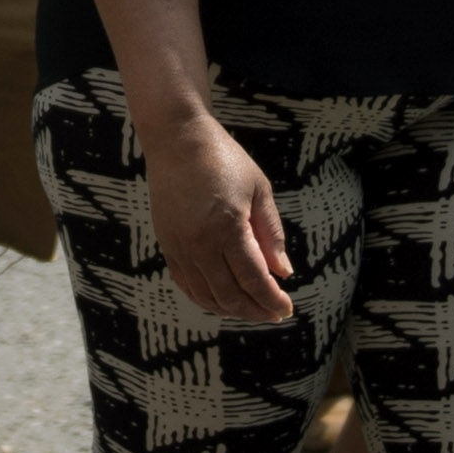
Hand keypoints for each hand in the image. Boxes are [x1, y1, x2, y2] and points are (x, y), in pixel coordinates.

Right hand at [140, 109, 293, 322]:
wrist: (176, 139)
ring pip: (206, 295)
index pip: (253, 279)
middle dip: (255, 310)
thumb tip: (283, 272)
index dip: (272, 299)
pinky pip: (186, 283)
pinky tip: (222, 299)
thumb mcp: (259, 189)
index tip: (287, 308)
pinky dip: (205, 297)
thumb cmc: (223, 158)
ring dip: (231, 309)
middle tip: (273, 313)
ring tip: (251, 309)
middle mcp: (199, 243)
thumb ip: (271, 233)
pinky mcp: (166, 244)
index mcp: (227, 228)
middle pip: (230, 295)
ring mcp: (179, 246)